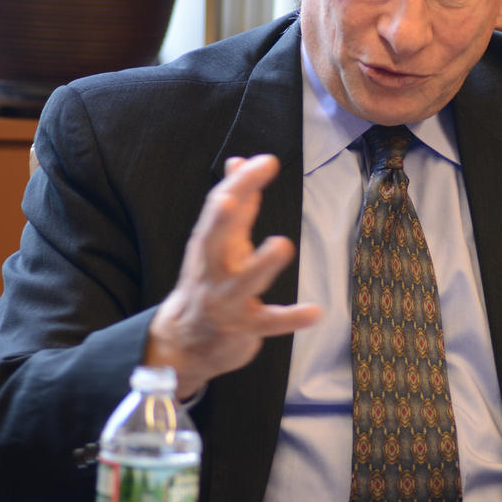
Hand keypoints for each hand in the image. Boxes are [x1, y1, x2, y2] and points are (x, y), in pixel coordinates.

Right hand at [146, 154, 321, 398]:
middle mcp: (213, 269)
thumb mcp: (218, 242)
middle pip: (213, 240)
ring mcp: (226, 300)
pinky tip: (316, 311)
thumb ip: (235, 204)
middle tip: (233, 198)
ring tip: (283, 244)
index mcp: (209, 244)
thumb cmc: (210, 280)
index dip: (242, 183)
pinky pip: (268, 323)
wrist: (185, 340)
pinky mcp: (243, 328)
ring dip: (261, 264)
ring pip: (242, 281)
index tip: (268, 161)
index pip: (221, 207)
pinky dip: (291, 318)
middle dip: (222, 219)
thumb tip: (238, 160)